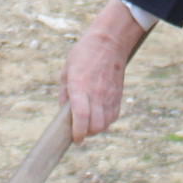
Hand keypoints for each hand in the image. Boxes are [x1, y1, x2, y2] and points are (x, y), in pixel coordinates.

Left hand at [61, 0, 151, 141]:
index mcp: (80, 86)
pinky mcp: (118, 95)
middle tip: (79, 130)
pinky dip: (106, 121)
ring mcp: (109, 95)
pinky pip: (113, 117)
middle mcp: (96, 93)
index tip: (75, 139)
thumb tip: (64, 114)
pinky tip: (99, 116)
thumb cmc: (83, 55)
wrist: (109, 43)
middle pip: (95, 125)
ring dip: (96, 128)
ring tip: (88, 123)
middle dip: (86, 133)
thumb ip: (64, 94)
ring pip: (105, 124)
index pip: (82, 116)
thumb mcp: (66, 71)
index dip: (78, 132)